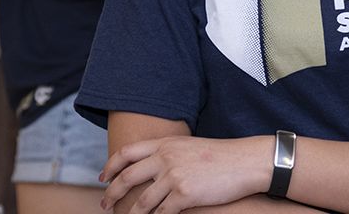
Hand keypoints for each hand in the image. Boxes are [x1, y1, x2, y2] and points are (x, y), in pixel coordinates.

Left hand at [101, 135, 267, 212]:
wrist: (244, 161)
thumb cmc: (220, 155)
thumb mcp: (188, 145)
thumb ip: (167, 152)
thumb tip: (149, 166)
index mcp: (164, 143)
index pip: (126, 153)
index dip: (110, 166)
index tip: (103, 178)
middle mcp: (165, 158)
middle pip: (127, 178)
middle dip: (112, 193)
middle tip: (105, 204)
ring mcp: (174, 176)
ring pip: (142, 201)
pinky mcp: (185, 195)